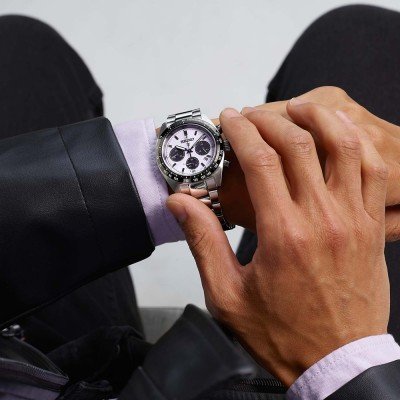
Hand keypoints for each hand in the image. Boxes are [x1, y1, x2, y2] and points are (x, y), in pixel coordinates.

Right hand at [167, 105, 388, 385]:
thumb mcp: (227, 293)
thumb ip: (203, 240)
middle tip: (251, 114)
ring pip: (344, 147)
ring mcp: (353, 220)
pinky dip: (356, 144)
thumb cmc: (282, 332)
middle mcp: (322, 219)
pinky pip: (374, 171)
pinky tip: (340, 134)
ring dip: (319, 118)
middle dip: (269, 118)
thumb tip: (181, 203)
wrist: (335, 361)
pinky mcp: (371, 228)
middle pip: (298, 144)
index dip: (242, 131)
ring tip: (298, 106)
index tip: (230, 119)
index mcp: (283, 234)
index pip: (261, 160)